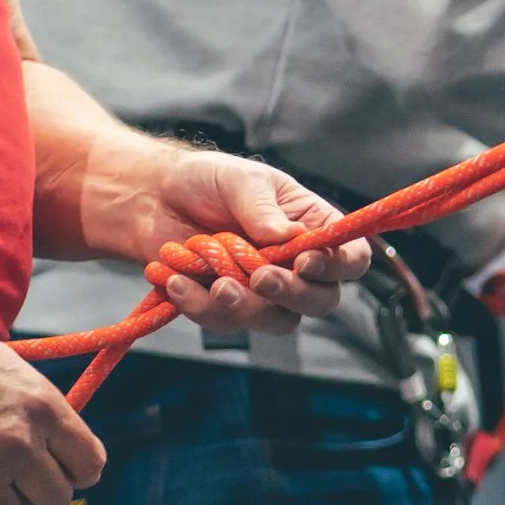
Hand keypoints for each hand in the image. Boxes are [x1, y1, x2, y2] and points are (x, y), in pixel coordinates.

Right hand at [0, 314, 109, 504]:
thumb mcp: (12, 370)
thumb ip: (42, 412)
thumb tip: (63, 445)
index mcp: (44, 408)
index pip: (89, 465)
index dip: (77, 471)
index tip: (64, 470)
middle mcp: (20, 444)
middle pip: (55, 499)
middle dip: (38, 491)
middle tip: (16, 475)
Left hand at [136, 148, 372, 329]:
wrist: (153, 198)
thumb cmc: (208, 181)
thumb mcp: (240, 180)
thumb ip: (263, 208)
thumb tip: (286, 237)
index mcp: (312, 228)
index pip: (350, 258)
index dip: (336, 266)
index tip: (303, 260)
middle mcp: (295, 266)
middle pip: (321, 301)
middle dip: (292, 294)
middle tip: (260, 277)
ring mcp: (262, 292)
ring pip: (276, 321)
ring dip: (246, 306)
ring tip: (213, 281)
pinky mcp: (226, 308)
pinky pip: (226, 323)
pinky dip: (200, 305)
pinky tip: (176, 280)